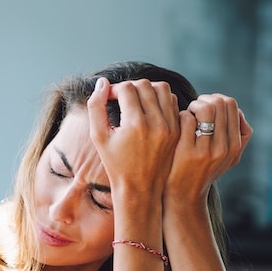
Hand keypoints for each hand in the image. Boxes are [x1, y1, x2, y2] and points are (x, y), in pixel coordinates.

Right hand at [86, 77, 180, 194]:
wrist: (140, 188)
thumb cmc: (115, 163)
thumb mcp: (98, 137)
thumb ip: (95, 107)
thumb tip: (102, 82)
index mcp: (134, 124)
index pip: (126, 88)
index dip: (114, 89)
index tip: (108, 97)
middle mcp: (155, 122)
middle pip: (144, 85)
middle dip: (130, 87)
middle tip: (121, 97)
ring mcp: (170, 126)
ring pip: (162, 88)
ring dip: (147, 89)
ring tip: (136, 101)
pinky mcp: (176, 129)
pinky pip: (172, 102)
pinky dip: (160, 99)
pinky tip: (148, 109)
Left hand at [165, 94, 252, 207]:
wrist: (184, 195)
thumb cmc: (203, 171)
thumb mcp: (229, 158)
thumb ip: (239, 136)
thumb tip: (239, 112)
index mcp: (235, 145)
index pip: (231, 105)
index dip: (216, 99)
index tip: (205, 106)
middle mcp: (224, 147)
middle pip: (218, 103)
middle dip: (204, 100)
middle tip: (194, 109)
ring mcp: (206, 150)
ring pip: (205, 108)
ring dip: (193, 106)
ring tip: (187, 114)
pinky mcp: (187, 152)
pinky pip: (186, 119)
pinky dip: (180, 116)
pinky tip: (177, 126)